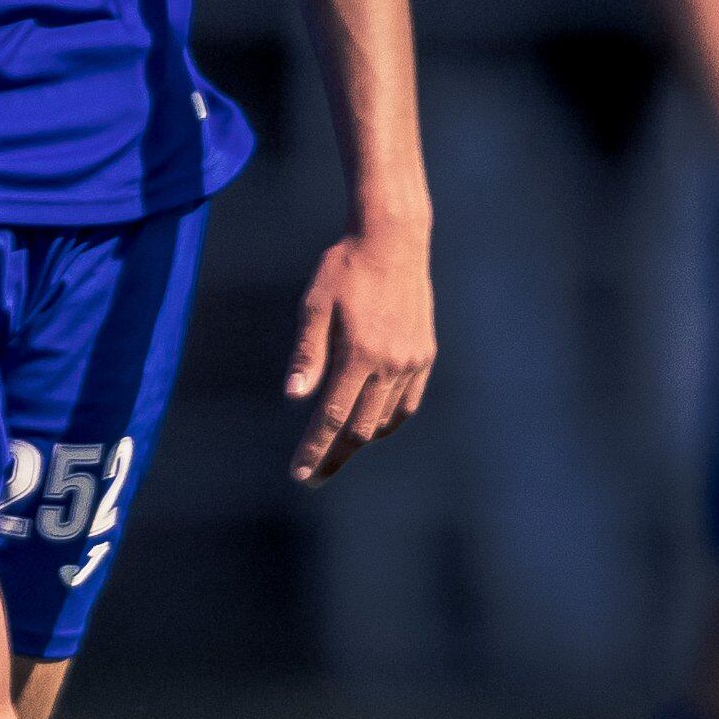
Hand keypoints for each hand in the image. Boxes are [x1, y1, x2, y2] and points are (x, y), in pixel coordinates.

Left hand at [283, 223, 433, 484]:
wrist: (393, 242)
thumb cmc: (344, 270)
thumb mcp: (314, 306)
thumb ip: (307, 354)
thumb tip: (293, 398)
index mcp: (359, 353)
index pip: (331, 417)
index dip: (313, 451)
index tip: (299, 477)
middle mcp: (390, 363)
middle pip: (360, 429)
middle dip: (334, 456)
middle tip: (314, 476)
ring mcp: (412, 360)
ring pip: (385, 419)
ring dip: (360, 440)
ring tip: (336, 453)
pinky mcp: (425, 354)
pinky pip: (406, 403)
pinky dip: (387, 420)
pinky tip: (370, 425)